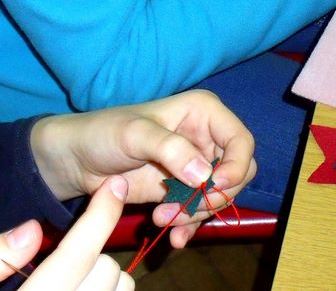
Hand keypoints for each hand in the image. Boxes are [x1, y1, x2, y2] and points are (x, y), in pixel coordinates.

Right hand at [0, 177, 133, 289]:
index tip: (115, 184)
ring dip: (106, 276)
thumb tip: (30, 230)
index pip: (79, 254)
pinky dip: (112, 290)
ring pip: (121, 283)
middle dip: (94, 255)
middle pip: (106, 267)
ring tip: (76, 282)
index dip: (101, 215)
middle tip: (66, 263)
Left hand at [31, 90, 255, 247]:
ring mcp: (198, 165)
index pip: (241, 141)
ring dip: (196, 214)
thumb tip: (205, 175)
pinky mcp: (186, 189)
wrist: (77, 159)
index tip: (216, 187)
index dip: (237, 166)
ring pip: (221, 196)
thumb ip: (172, 150)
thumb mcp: (135, 134)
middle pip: (237, 172)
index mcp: (205, 113)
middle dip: (214, 196)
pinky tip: (175, 237)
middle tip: (183, 209)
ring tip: (161, 219)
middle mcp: (208, 138)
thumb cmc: (104, 133)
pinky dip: (191, 226)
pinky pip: (202, 210)